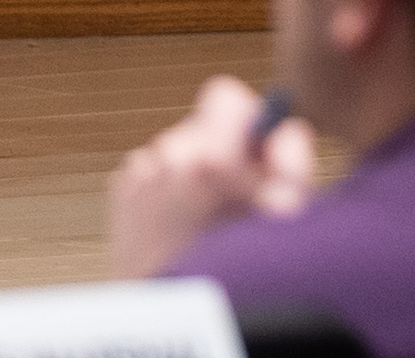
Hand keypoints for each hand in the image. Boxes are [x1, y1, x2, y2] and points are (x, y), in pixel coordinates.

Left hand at [107, 74, 314, 276]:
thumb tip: (282, 128)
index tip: (254, 150)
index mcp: (210, 156)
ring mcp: (140, 175)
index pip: (224, 96)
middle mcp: (167, 159)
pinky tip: (178, 223)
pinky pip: (153, 170)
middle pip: (203, 128)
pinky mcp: (121, 192)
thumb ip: (293, 159)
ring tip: (204, 218)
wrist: (170, 317)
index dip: (245, 120)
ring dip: (194, 174)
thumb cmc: (237, 272)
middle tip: (235, 197)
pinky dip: (167, 190)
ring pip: (179, 150)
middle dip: (223, 154)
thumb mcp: (289, 216)